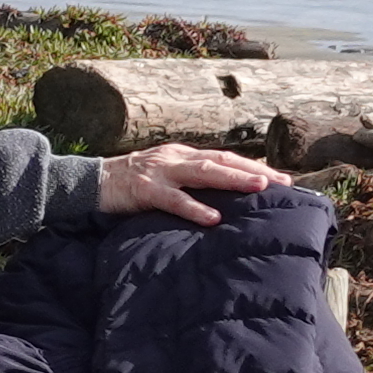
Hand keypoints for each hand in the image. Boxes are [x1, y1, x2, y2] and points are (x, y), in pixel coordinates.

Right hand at [96, 140, 283, 224]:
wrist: (90, 182)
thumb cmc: (129, 184)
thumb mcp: (163, 177)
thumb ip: (188, 183)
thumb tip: (220, 199)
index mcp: (181, 155)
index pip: (224, 157)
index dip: (252, 166)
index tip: (280, 178)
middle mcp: (175, 158)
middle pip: (221, 161)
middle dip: (252, 170)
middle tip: (282, 181)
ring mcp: (160, 172)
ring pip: (203, 173)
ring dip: (233, 179)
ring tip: (259, 187)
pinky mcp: (145, 190)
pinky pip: (174, 199)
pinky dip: (195, 208)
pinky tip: (213, 218)